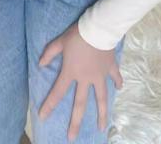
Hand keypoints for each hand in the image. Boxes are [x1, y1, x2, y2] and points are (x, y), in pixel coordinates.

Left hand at [37, 21, 122, 141]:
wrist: (99, 28)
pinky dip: (118, 82)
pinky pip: (115, 77)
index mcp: (71, 73)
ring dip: (102, 113)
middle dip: (75, 122)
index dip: (49, 105)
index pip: (58, 93)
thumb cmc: (78, 35)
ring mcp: (100, 75)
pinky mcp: (110, 67)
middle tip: (72, 138)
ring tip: (101, 126)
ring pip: (101, 98)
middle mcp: (86, 78)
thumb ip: (49, 53)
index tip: (43, 117)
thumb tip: (40, 64)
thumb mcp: (60, 42)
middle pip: (80, 104)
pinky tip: (120, 89)